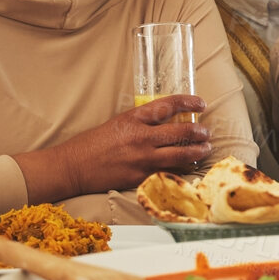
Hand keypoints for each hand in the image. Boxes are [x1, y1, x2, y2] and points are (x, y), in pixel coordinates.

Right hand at [14, 94, 210, 202]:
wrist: (72, 167)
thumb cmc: (92, 144)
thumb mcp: (117, 124)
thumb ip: (141, 123)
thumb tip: (166, 121)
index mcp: (133, 118)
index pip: (169, 105)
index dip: (189, 102)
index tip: (201, 104)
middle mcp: (141, 137)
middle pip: (182, 131)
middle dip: (200, 132)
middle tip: (207, 132)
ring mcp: (142, 158)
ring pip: (181, 154)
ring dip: (198, 151)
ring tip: (205, 149)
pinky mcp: (141, 177)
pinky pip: (169, 172)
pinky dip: (182, 169)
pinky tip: (189, 167)